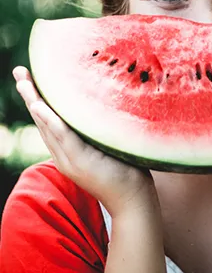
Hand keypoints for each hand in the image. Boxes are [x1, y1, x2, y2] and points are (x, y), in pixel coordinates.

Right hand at [13, 66, 156, 216]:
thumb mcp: (109, 147)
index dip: (38, 100)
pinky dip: (51, 122)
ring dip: (35, 103)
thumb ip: (101, 131)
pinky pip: (63, 138)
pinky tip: (41, 107)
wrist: (133, 201)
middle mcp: (64, 155)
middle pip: (42, 120)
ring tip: (24, 82)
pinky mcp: (81, 162)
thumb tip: (109, 104)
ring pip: (48, 126)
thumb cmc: (127, 172)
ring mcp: (70, 159)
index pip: (49, 121)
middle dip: (30, 95)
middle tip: (19, 71)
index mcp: (68, 151)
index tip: (30, 78)